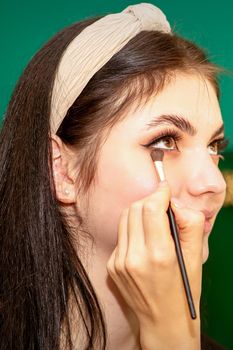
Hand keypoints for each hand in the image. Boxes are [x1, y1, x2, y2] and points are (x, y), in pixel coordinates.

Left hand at [107, 181, 204, 349]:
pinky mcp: (112, 266)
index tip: (166, 190)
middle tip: (162, 205)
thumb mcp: (196, 257)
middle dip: (149, 200)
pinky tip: (144, 240)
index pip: (150, 207)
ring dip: (139, 212)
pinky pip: (121, 235)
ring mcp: (119, 262)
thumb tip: (173, 202)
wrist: (162, 322)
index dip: (159, 193)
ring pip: (125, 218)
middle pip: (135, 208)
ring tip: (153, 221)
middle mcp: (134, 258)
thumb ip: (189, 223)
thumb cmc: (183, 288)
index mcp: (159, 255)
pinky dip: (133, 229)